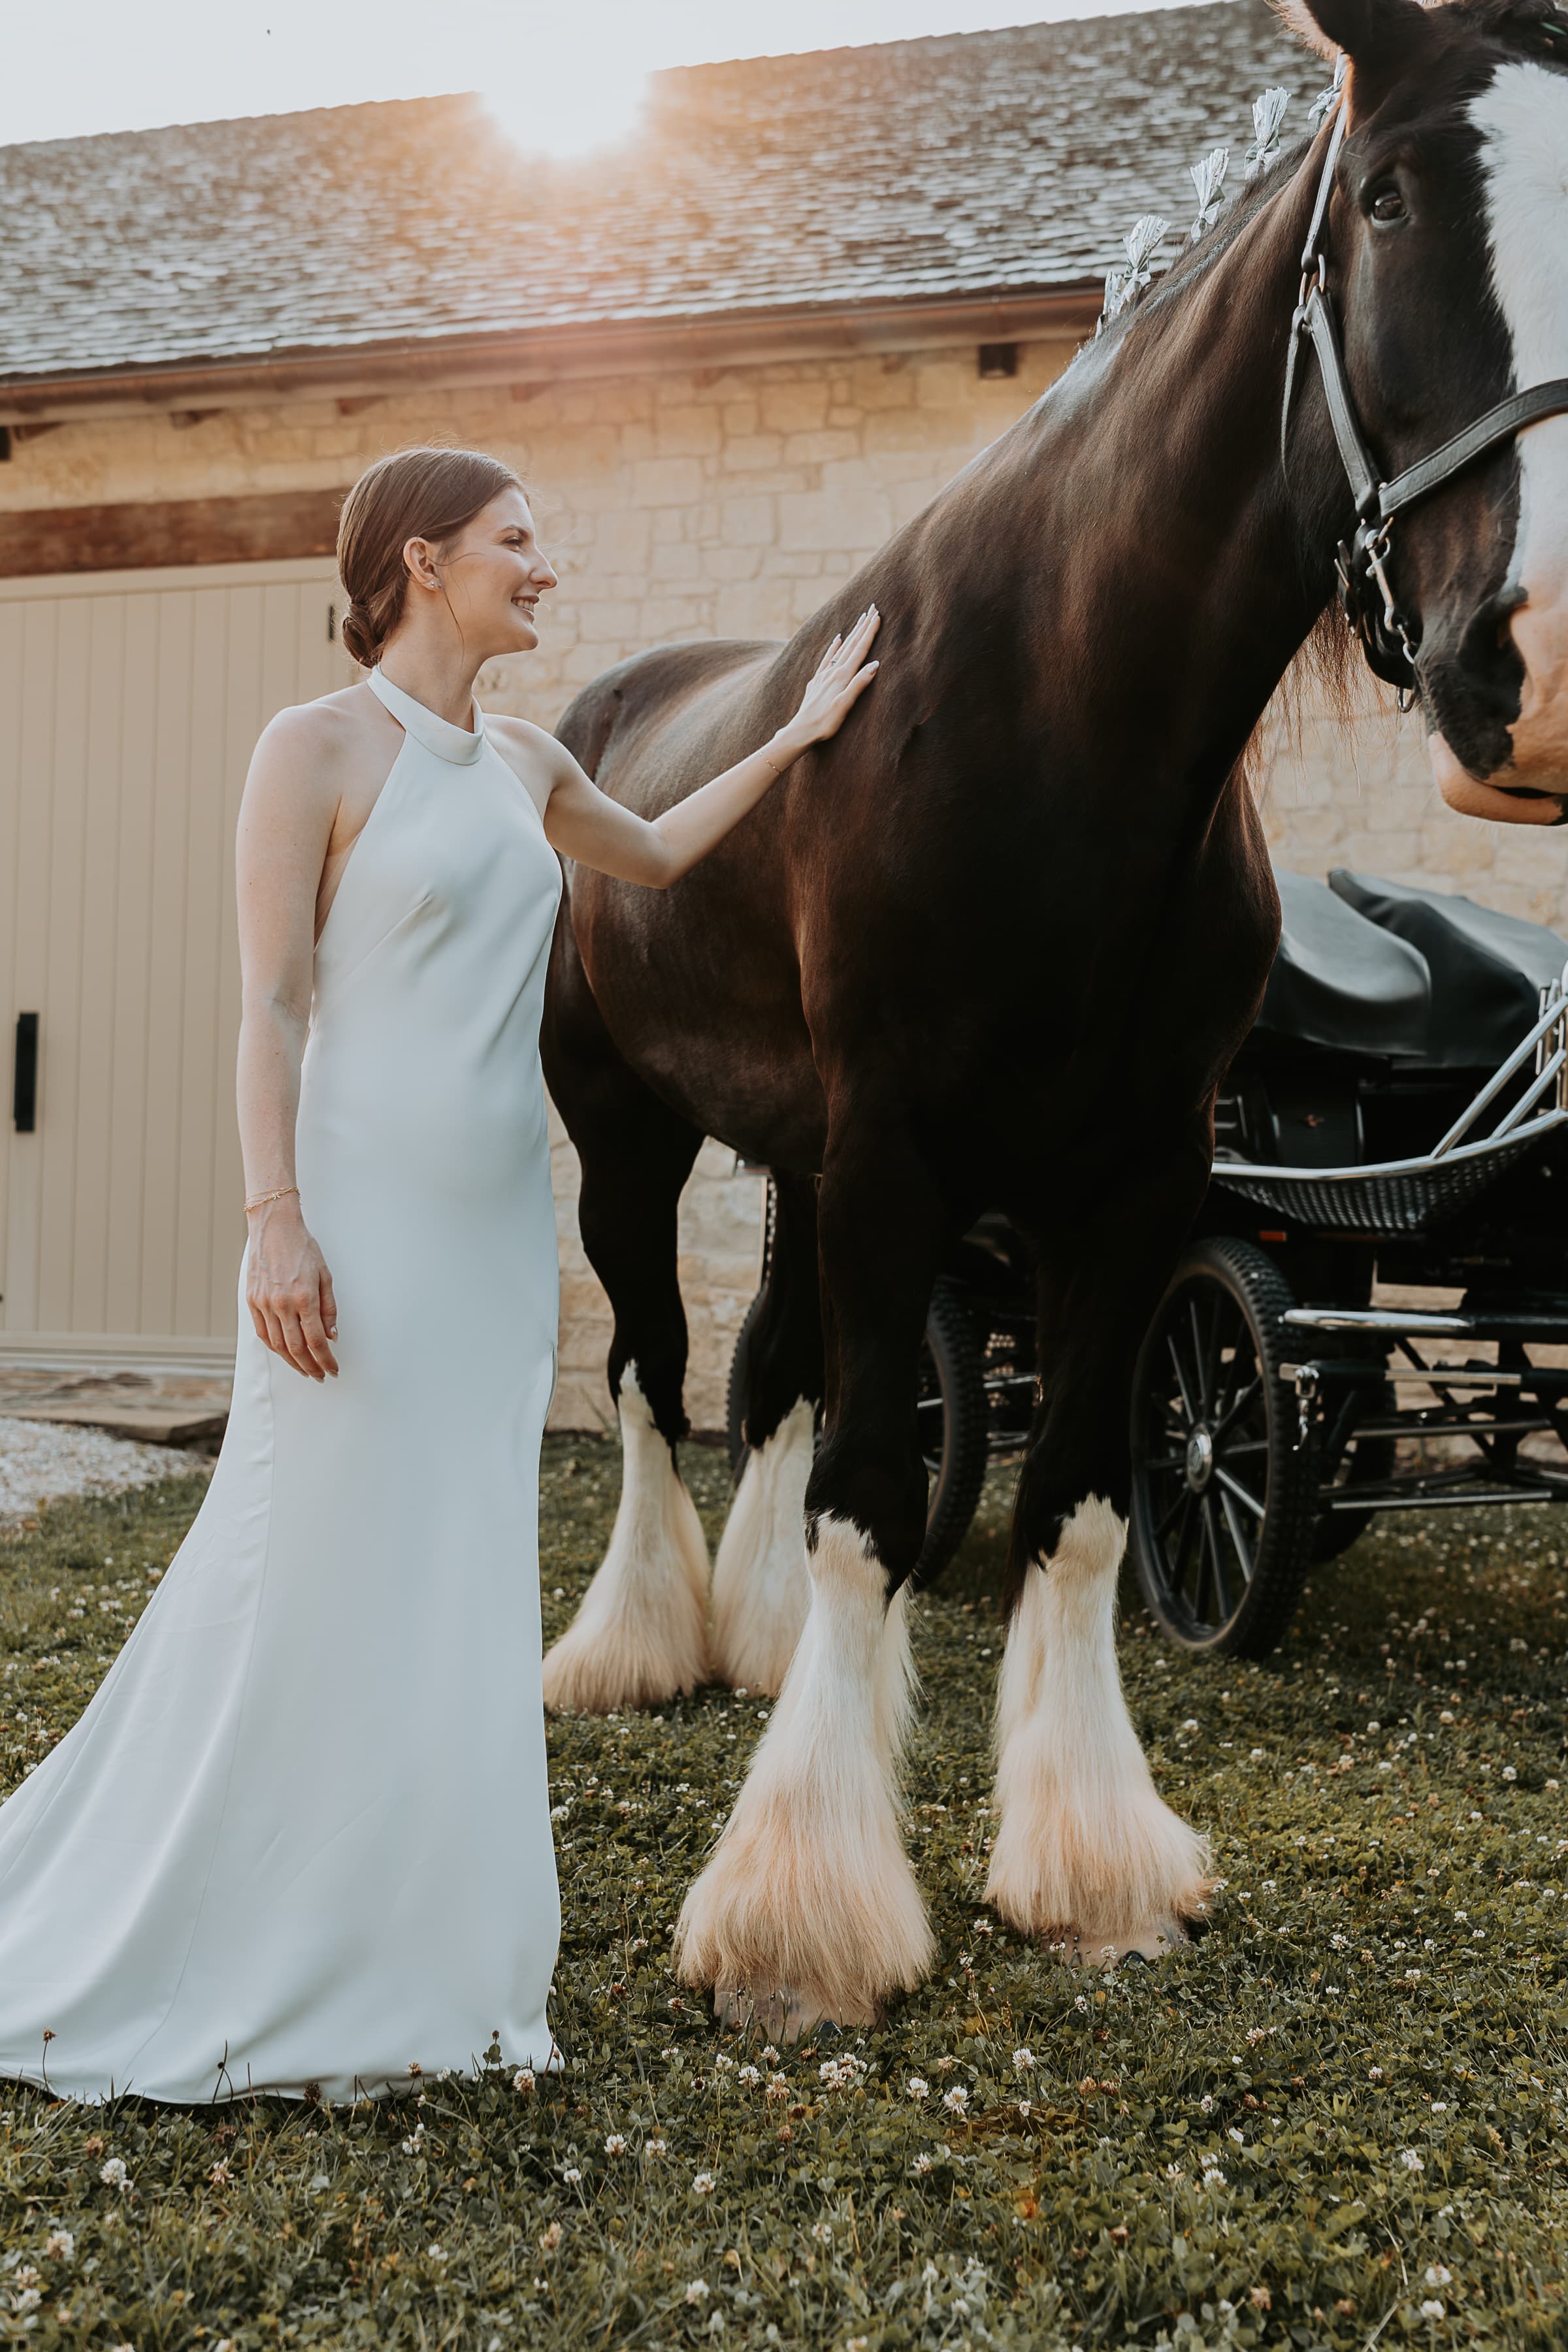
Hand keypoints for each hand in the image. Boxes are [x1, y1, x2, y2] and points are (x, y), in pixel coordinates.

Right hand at [245, 1199, 338, 1378]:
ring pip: (277, 1345)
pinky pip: (263, 1333)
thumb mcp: (325, 1276)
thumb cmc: (302, 1248)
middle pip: (296, 1348)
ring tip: (305, 1369)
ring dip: (293, 1362)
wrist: (273, 1227)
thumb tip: (332, 1337)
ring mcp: (264, 1303)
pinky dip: (275, 1348)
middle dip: (311, 1367)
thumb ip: (329, 1309)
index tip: (333, 1370)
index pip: (316, 1341)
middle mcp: (281, 1304)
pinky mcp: (252, 1301)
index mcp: (304, 1297)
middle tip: (320, 1376)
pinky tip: (285, 1354)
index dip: (325, 1360)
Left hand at [781, 606, 880, 750]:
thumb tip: (875, 664)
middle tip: (872, 608)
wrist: (800, 731)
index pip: (859, 650)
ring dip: (852, 633)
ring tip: (860, 619)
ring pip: (841, 648)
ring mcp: (823, 675)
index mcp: (842, 676)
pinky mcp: (817, 681)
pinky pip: (827, 658)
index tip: (877, 615)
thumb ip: (859, 684)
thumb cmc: (825, 723)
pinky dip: (834, 647)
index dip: (869, 632)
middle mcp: (832, 672)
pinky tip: (837, 639)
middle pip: (851, 644)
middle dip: (863, 626)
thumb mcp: (844, 705)